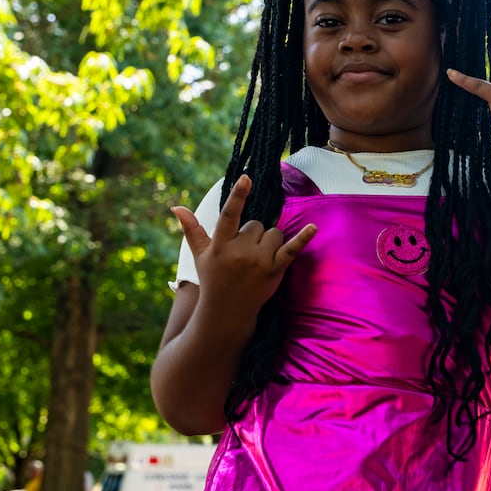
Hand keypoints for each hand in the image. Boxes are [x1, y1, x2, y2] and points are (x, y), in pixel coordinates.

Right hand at [174, 175, 315, 314]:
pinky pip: (292, 249)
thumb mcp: (199, 255)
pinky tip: (313, 227)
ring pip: (274, 233)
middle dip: (253, 234)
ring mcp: (259, 261)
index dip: (238, 195)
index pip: (229, 215)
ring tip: (257, 258)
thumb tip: (176, 208)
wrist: (227, 311)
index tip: (247, 178)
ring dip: (269, 241)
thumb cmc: (213, 278)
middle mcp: (240, 252)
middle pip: (257, 224)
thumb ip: (191, 229)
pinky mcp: (275, 270)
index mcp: (221, 245)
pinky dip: (303, 239)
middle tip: (244, 253)